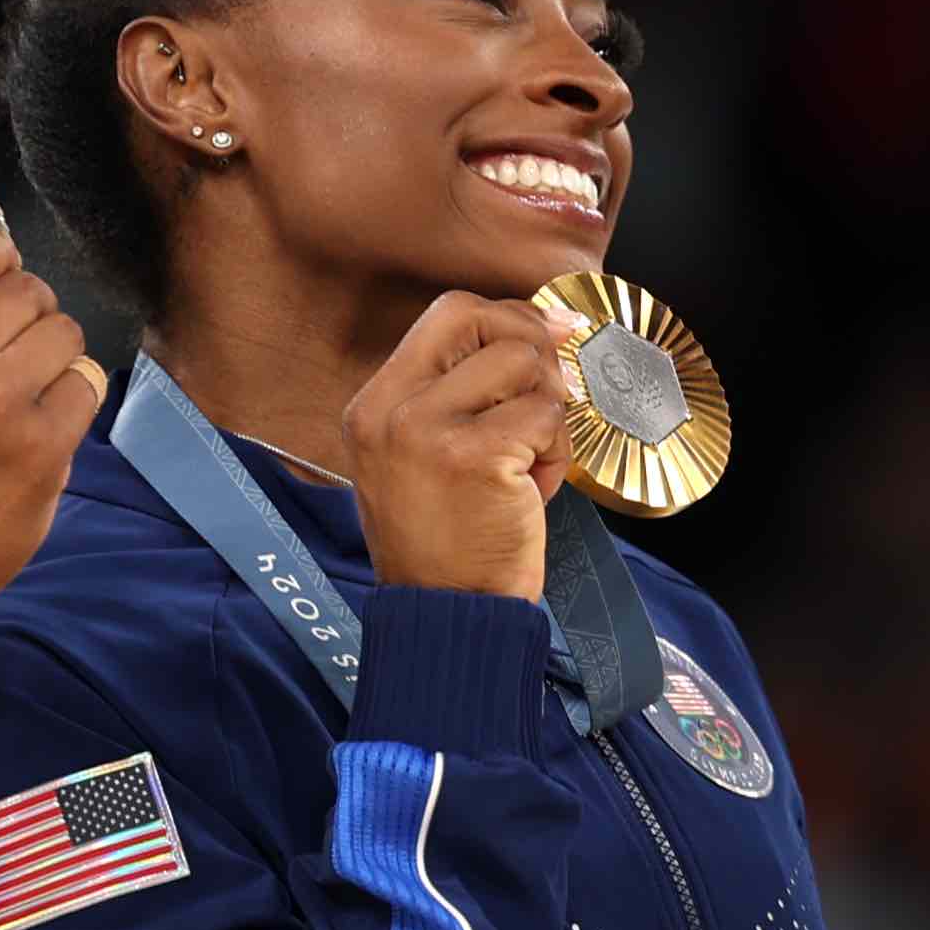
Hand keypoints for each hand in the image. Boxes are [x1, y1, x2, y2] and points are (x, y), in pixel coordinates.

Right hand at [347, 293, 579, 602]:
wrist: (446, 616)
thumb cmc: (449, 540)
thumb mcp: (424, 455)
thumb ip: (461, 393)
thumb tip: (545, 328)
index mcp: (374, 405)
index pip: (448, 313)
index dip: (507, 317)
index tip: (549, 335)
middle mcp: (390, 410)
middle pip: (483, 320)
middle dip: (535, 351)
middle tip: (550, 399)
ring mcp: (426, 431)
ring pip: (524, 364)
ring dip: (548, 412)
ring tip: (529, 463)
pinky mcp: (472, 457)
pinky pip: (545, 416)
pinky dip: (556, 453)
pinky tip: (533, 489)